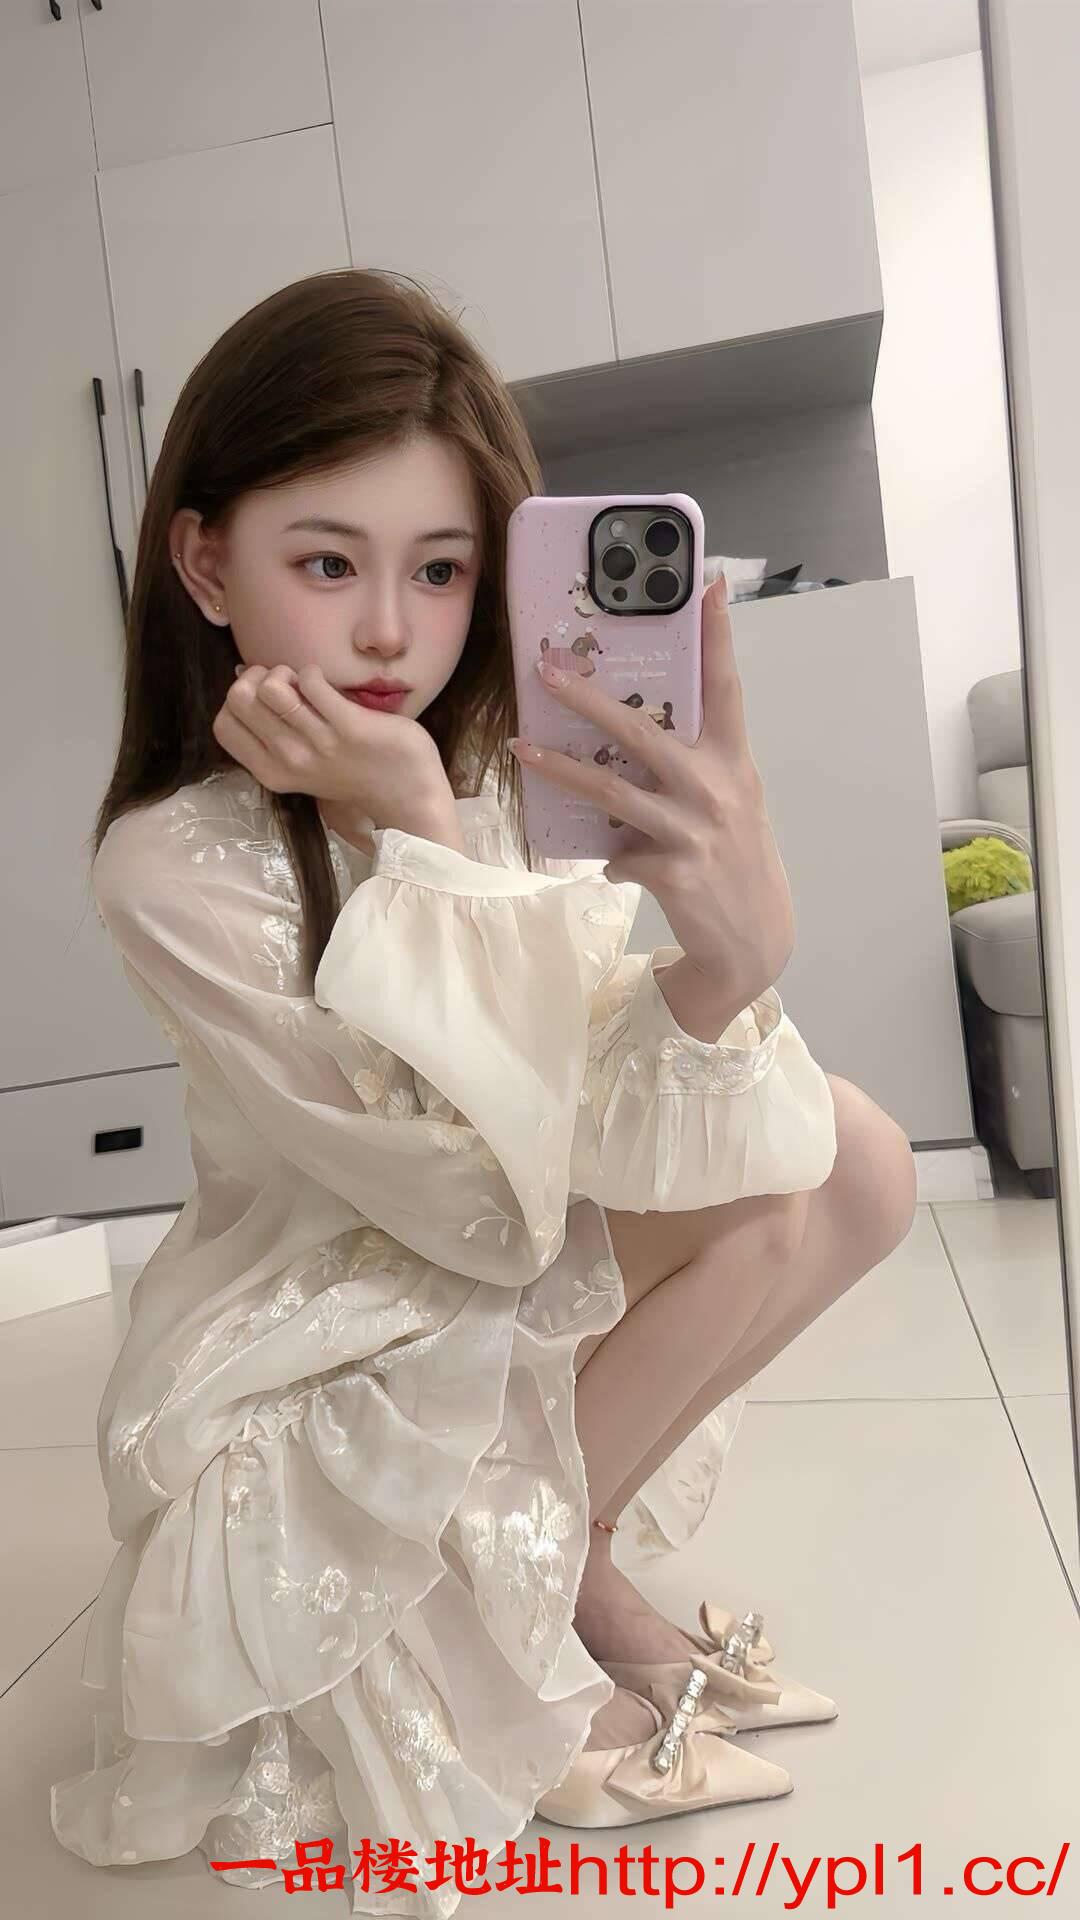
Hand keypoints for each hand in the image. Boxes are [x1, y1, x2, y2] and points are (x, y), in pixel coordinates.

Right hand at [212, 663, 455, 835]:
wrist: (405, 795)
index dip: (237, 699)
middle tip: (286, 683)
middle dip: (259, 677)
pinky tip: (327, 685)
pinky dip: (313, 673)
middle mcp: (289, 761)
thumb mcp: (301, 760)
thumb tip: (244, 676)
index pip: (222, 725)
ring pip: (272, 689)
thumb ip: (272, 727)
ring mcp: (319, 745)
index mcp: (272, 772)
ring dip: (287, 672)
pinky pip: (312, 682)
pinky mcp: (350, 728)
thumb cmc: (352, 770)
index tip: (263, 697)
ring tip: (306, 683)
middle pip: (240, 699)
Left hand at [510, 575, 794, 1005]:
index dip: (717, 635)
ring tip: (523, 748)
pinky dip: (609, 857)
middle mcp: (716, 789)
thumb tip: (630, 739)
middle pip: (641, 732)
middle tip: (547, 669)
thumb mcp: (730, 804)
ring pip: (611, 790)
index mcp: (734, 763)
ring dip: (560, 768)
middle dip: (588, 698)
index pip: (725, 687)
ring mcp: (693, 831)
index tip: (708, 582)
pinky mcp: (671, 872)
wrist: (754, 943)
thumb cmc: (734, 862)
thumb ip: (694, 768)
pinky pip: (617, 853)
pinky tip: (615, 865)